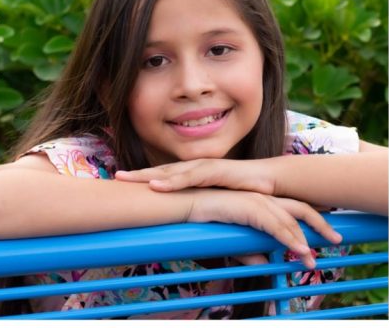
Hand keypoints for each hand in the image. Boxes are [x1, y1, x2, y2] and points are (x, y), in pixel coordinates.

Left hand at [115, 158, 274, 196]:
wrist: (272, 182)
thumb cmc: (244, 191)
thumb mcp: (216, 200)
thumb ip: (199, 205)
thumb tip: (181, 220)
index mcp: (196, 175)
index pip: (165, 176)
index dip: (143, 178)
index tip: (121, 183)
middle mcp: (199, 168)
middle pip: (163, 170)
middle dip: (139, 174)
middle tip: (116, 177)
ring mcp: (208, 168)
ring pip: (174, 171)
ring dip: (151, 175)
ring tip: (130, 180)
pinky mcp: (219, 171)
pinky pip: (192, 177)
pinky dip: (174, 181)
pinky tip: (158, 185)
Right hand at [185, 187, 341, 269]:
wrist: (186, 205)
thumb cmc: (207, 221)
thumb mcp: (234, 242)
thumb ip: (250, 253)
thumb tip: (265, 264)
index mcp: (264, 202)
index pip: (296, 208)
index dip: (314, 217)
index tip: (329, 229)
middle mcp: (266, 199)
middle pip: (302, 210)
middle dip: (322, 225)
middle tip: (338, 240)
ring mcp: (259, 201)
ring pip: (290, 221)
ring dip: (304, 240)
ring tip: (314, 258)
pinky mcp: (251, 207)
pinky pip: (275, 225)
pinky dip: (289, 238)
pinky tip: (299, 250)